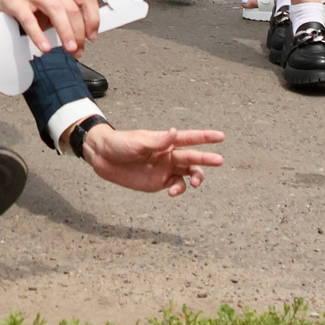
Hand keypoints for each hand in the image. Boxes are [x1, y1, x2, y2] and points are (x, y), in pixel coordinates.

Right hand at [0, 0, 101, 54]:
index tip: (92, 36)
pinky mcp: (15, 1)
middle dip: (79, 32)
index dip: (93, 18)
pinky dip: (39, 35)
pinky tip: (45, 47)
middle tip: (78, 49)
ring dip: (66, 32)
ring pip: (56, 10)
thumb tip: (82, 36)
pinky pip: (29, 20)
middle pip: (72, 8)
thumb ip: (65, 12)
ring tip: (69, 49)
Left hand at [83, 124, 226, 195]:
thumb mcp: (137, 141)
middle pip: (193, 157)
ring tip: (196, 183)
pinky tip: (172, 191)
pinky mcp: (158, 182)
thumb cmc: (120, 144)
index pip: (189, 138)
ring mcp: (164, 169)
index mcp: (165, 141)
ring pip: (188, 173)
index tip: (221, 136)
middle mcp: (168, 155)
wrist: (103, 157)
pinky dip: (178, 189)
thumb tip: (174, 132)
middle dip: (206, 159)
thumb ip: (157, 141)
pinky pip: (175, 186)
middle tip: (219, 161)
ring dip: (196, 177)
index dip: (205, 137)